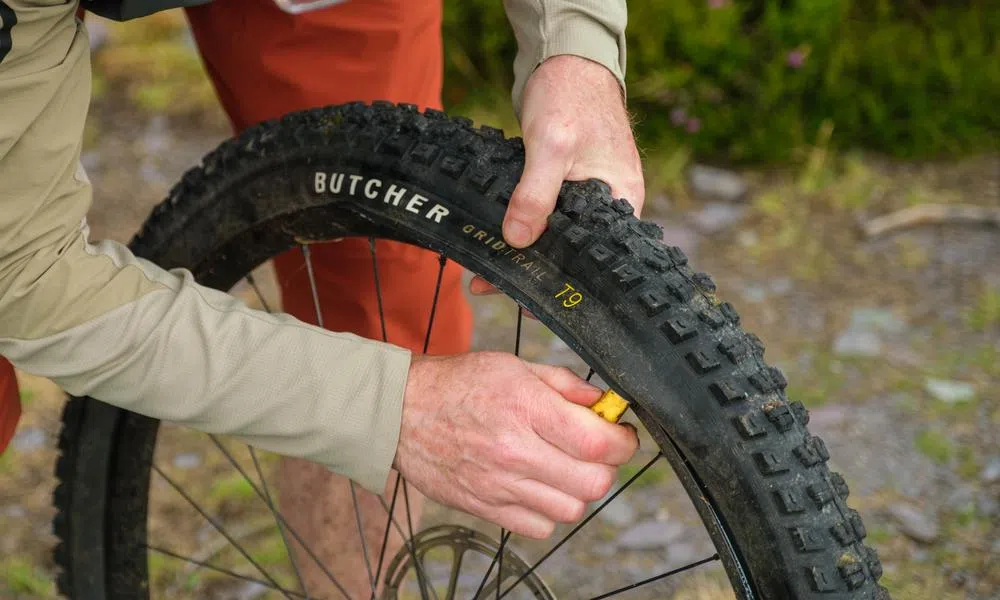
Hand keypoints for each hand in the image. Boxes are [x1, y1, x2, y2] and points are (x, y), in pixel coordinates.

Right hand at [393, 352, 638, 538]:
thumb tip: (601, 402)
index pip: (597, 442)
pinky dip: (549, 510)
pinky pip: (540, 527)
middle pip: (593, 482)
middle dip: (606, 466)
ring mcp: (498, 485)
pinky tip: (539, 485)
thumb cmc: (456, 384)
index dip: (622, 441)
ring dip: (578, 490)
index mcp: (524, 408)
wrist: (400, 413)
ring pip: (571, 509)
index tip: (619, 433)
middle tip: (594, 449)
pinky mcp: (485, 507)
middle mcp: (513, 451)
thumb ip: (562, 384)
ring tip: (565, 467)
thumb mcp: (512, 366)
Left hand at [470, 55, 643, 295]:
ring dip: (520, 252)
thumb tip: (518, 241)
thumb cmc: (571, 96)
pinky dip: (519, 228)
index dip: (561, 281)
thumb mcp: (553, 147)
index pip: (593, 259)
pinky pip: (542, 217)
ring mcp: (585, 197)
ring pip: (552, 237)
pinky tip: (493, 243)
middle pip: (570, 253)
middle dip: (531, 272)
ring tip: (482, 272)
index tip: (526, 297)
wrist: (564, 60)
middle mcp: (607, 206)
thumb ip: (536, 194)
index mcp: (621, 203)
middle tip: (490, 285)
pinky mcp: (563, 187)